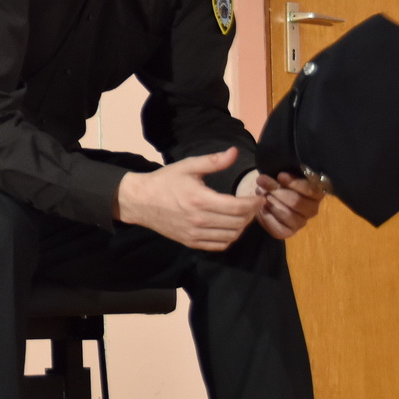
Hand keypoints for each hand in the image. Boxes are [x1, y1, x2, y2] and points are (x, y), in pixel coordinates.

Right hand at [115, 148, 259, 250]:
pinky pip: (218, 245)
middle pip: (238, 223)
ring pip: (231, 236)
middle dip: (251, 214)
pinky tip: (229, 226)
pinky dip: (229, 237)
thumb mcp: (188, 166)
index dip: (253, 203)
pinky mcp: (190, 242)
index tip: (259, 196)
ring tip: (243, 215)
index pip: (238, 207)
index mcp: (200, 199)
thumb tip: (234, 152)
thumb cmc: (165, 181)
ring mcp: (194, 233)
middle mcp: (199, 220)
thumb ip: (213, 161)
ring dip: (242, 226)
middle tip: (253, 204)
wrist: (140, 201)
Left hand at [253, 172, 325, 238]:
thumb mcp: (281, 173)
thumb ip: (282, 176)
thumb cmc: (276, 179)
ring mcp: (301, 222)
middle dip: (277, 191)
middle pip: (297, 202)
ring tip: (260, 192)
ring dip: (270, 202)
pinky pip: (277, 227)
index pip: (311, 190)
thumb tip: (274, 178)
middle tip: (262, 182)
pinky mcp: (287, 232)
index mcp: (316, 193)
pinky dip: (266, 215)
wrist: (262, 190)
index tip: (280, 175)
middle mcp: (312, 209)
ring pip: (287, 214)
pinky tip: (261, 206)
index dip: (295, 183)